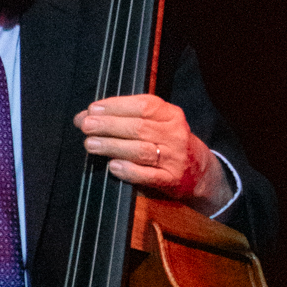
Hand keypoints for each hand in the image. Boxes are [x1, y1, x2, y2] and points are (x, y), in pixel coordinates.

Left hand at [73, 94, 232, 216]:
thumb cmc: (170, 142)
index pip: (143, 106)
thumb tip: (87, 115)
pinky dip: (130, 171)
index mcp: (171, 115)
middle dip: (108, 126)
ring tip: (91, 144)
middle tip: (86, 125)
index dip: (116, 106)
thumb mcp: (159, 123)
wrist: (200, 171)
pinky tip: (113, 166)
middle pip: (139, 127)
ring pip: (141, 150)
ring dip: (113, 146)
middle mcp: (175, 134)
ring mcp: (174, 158)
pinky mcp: (171, 180)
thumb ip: (128, 117)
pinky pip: (149, 175)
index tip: (93, 109)